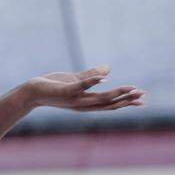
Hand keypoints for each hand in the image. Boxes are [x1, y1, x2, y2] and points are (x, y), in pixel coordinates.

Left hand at [23, 64, 145, 110]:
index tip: (143, 101)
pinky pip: (81, 87)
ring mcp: (75, 99)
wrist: (32, 91)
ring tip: (131, 88)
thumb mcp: (75, 80)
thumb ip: (92, 75)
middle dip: (126, 100)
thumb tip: (109, 70)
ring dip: (116, 93)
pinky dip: (93, 82)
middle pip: (109, 104)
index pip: (110, 104)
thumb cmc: (53, 86)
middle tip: (143, 95)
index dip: (126, 102)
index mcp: (87, 102)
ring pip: (99, 98)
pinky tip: (105, 77)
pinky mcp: (66, 92)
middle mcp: (83, 104)